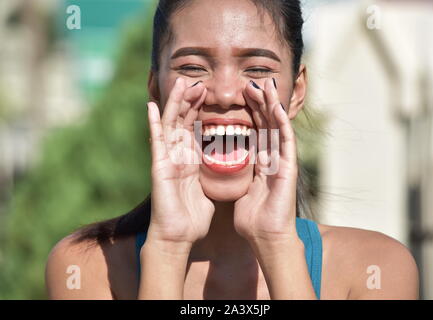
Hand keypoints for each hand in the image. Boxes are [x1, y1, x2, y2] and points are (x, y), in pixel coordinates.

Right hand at [146, 77, 213, 244]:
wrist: (178, 236)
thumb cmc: (192, 217)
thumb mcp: (207, 190)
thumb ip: (209, 176)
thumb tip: (220, 170)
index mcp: (190, 160)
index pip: (194, 128)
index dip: (200, 110)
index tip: (209, 93)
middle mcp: (177, 156)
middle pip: (183, 121)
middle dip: (190, 101)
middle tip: (198, 81)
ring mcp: (167, 159)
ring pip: (171, 125)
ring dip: (176, 103)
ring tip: (183, 83)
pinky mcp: (159, 167)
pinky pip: (156, 142)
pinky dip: (152, 123)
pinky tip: (150, 105)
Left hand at [234, 78, 298, 243]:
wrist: (264, 236)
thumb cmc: (252, 217)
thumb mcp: (241, 188)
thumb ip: (240, 173)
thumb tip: (230, 163)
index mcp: (260, 162)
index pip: (254, 131)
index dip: (248, 113)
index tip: (239, 97)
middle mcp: (272, 158)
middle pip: (266, 124)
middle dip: (259, 103)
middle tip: (251, 84)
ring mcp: (282, 162)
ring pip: (277, 128)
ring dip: (271, 106)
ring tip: (264, 85)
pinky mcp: (288, 168)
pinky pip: (285, 142)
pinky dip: (281, 123)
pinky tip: (276, 106)